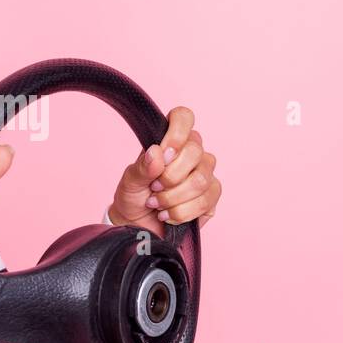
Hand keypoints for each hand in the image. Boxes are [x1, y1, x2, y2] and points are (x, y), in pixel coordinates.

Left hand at [107, 105, 220, 238]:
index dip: (176, 134)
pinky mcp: (212, 198)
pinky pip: (206, 201)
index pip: (184, 117)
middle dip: (169, 177)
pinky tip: (168, 215)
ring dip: (173, 198)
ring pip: (201, 180)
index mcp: (172, 140)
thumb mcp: (130, 181)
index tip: (163, 155)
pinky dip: (182, 212)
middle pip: (195, 153)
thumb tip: (157, 153)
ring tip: (157, 204)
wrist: (136, 225)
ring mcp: (206, 174)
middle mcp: (193, 153)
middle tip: (154, 188)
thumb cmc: (134, 196)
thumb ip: (142, 167)